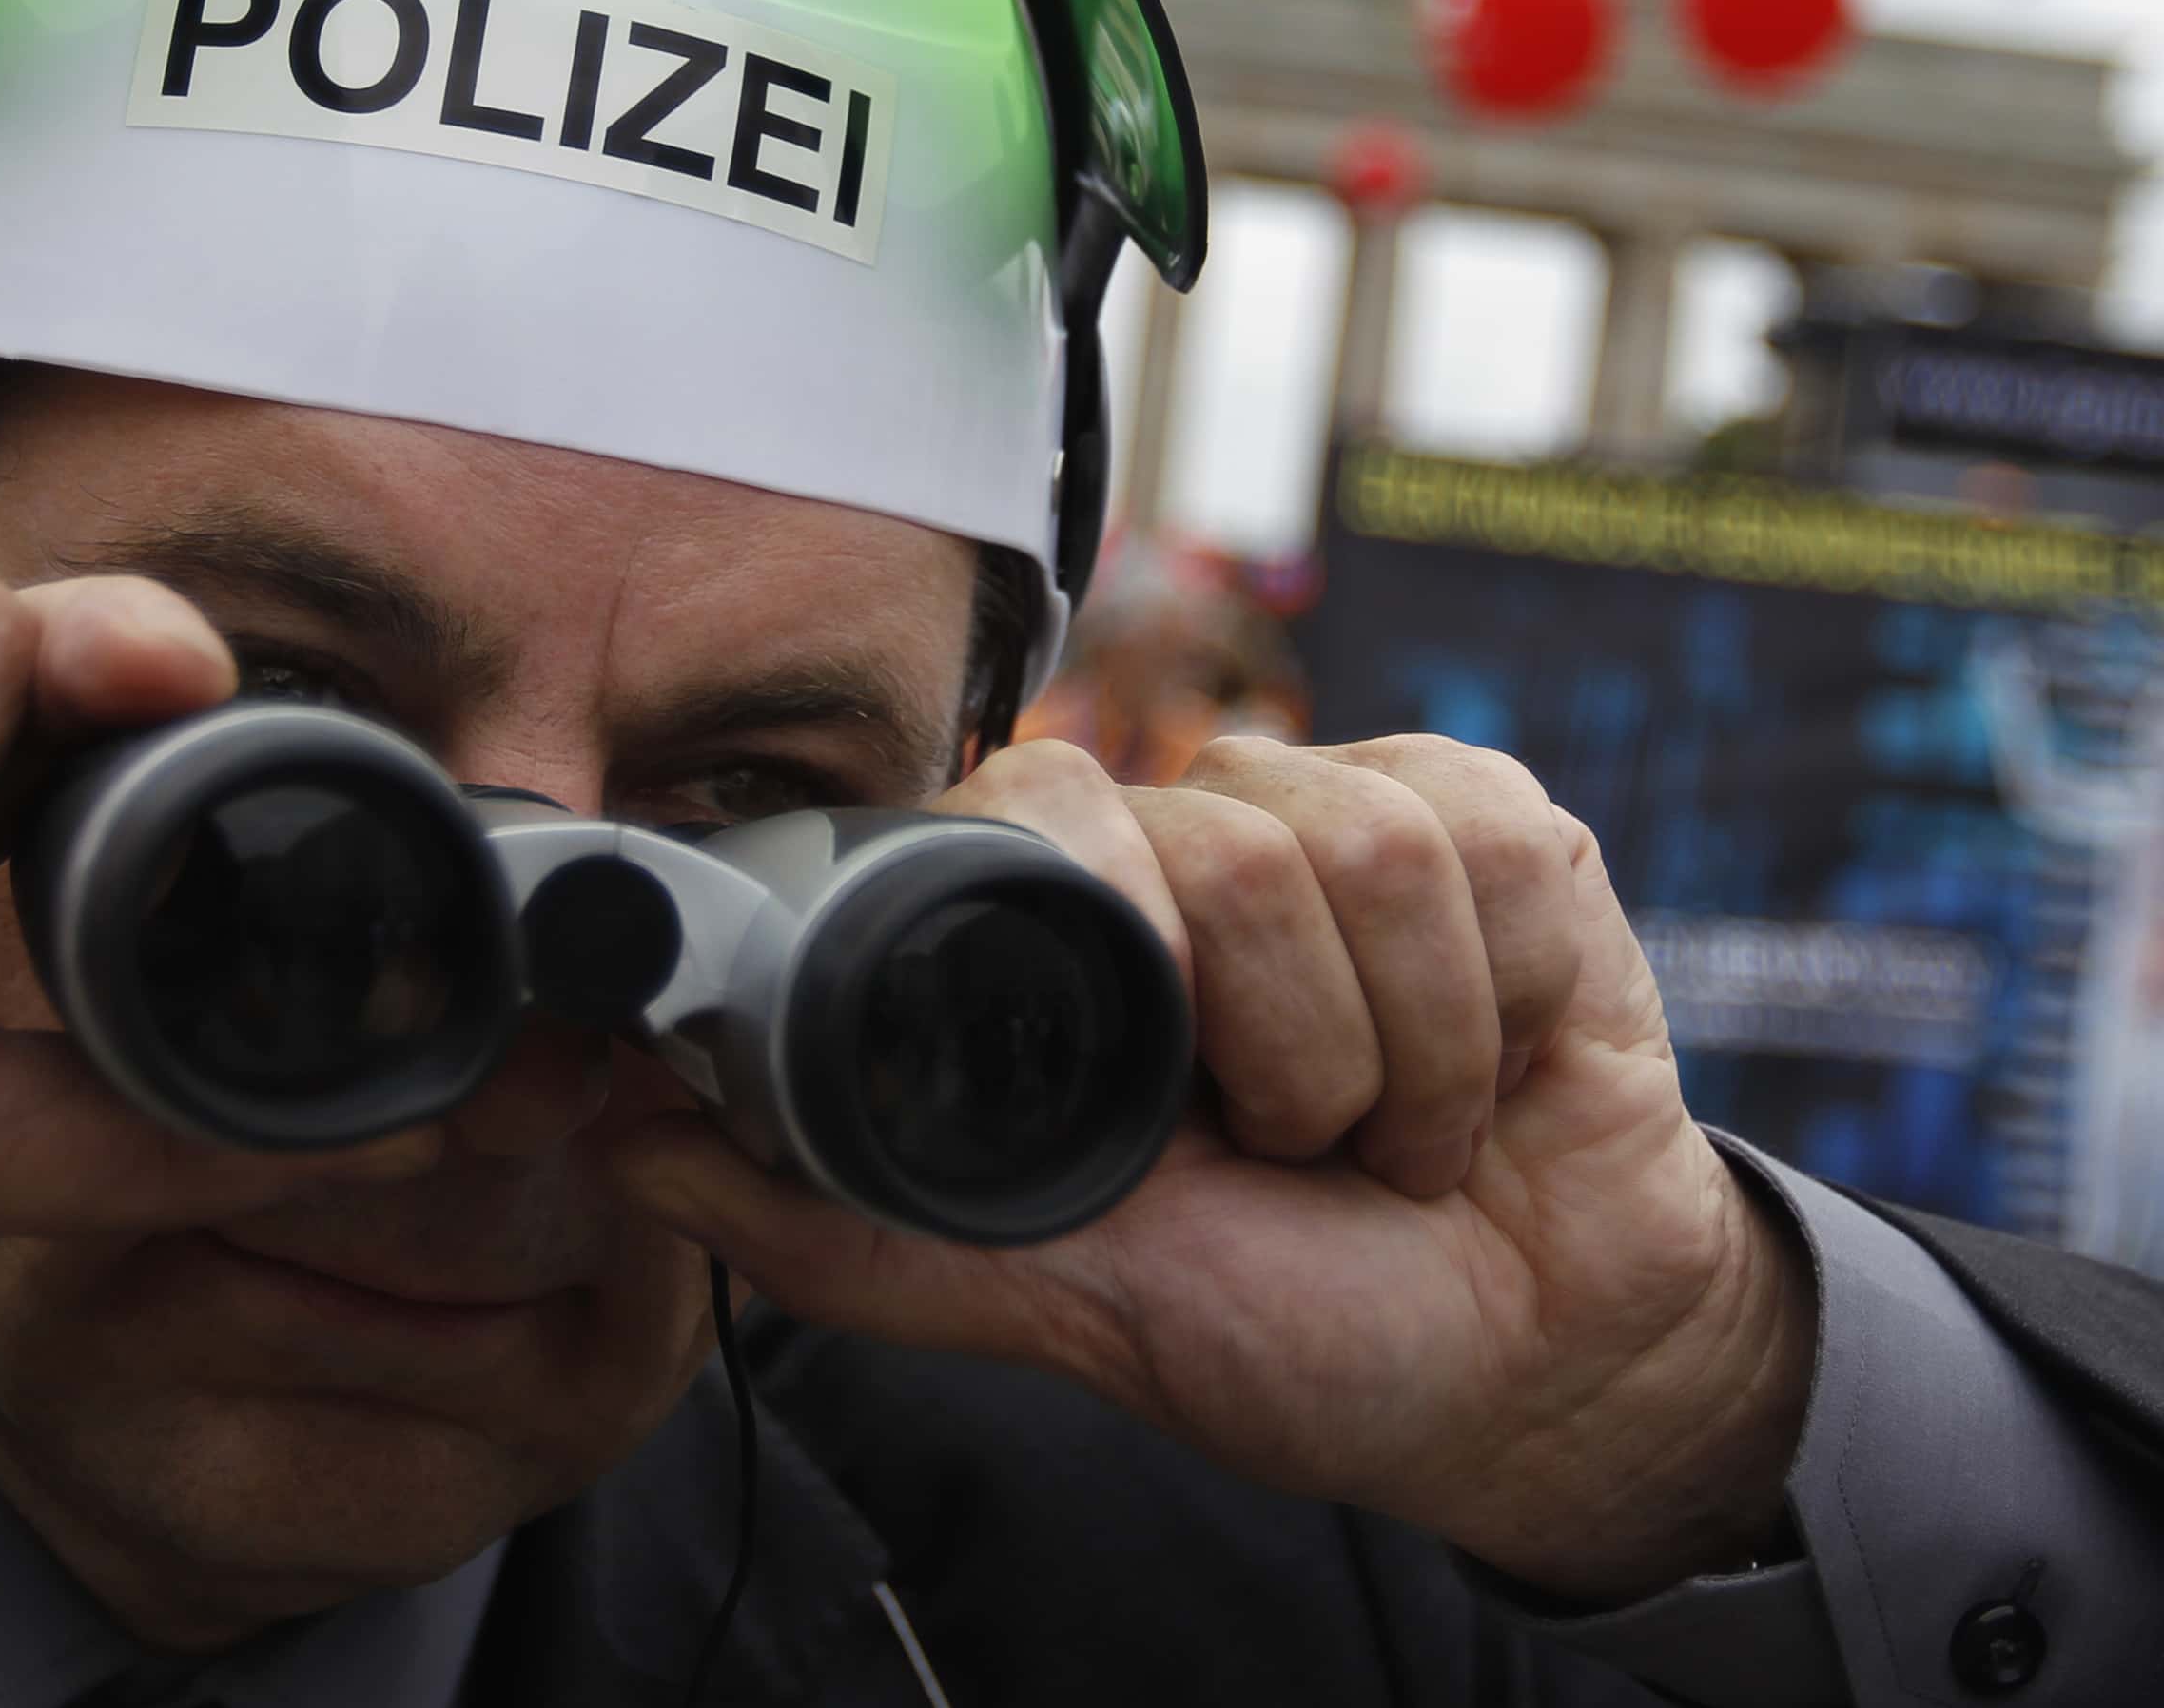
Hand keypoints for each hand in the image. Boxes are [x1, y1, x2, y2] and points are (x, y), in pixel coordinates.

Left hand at [605, 733, 1813, 1600]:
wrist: (1537, 1375)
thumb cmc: (1297, 1331)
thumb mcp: (1062, 1300)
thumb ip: (849, 1226)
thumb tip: (625, 1133)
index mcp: (1084, 930)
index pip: (1039, 788)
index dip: (1102, 908)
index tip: (1161, 1072)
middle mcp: (1209, 845)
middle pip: (1225, 837)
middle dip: (1276, 1054)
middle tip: (1286, 1150)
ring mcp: (1362, 819)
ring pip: (1365, 852)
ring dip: (1394, 1063)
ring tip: (1384, 1139)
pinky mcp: (1508, 832)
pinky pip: (1488, 861)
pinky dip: (1490, 1027)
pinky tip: (1486, 1083)